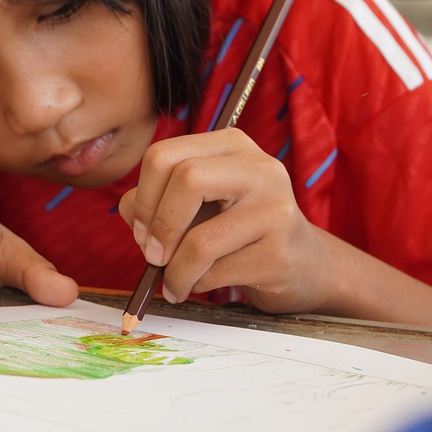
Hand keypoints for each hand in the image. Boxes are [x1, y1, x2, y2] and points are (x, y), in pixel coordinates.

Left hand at [118, 128, 332, 313]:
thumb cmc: (237, 231)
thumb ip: (157, 200)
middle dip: (158, 225)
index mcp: (232, 146)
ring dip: (175, 271)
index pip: (165, 154)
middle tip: (152, 255)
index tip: (140, 229)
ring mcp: (275, 209)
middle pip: (186, 179)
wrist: (303, 263)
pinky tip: (200, 285)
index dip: (142, 196)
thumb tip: (128, 210)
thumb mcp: (198, 204)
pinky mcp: (280, 252)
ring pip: (199, 240)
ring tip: (174, 283)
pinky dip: (196, 285)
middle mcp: (259, 168)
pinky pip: (217, 273)